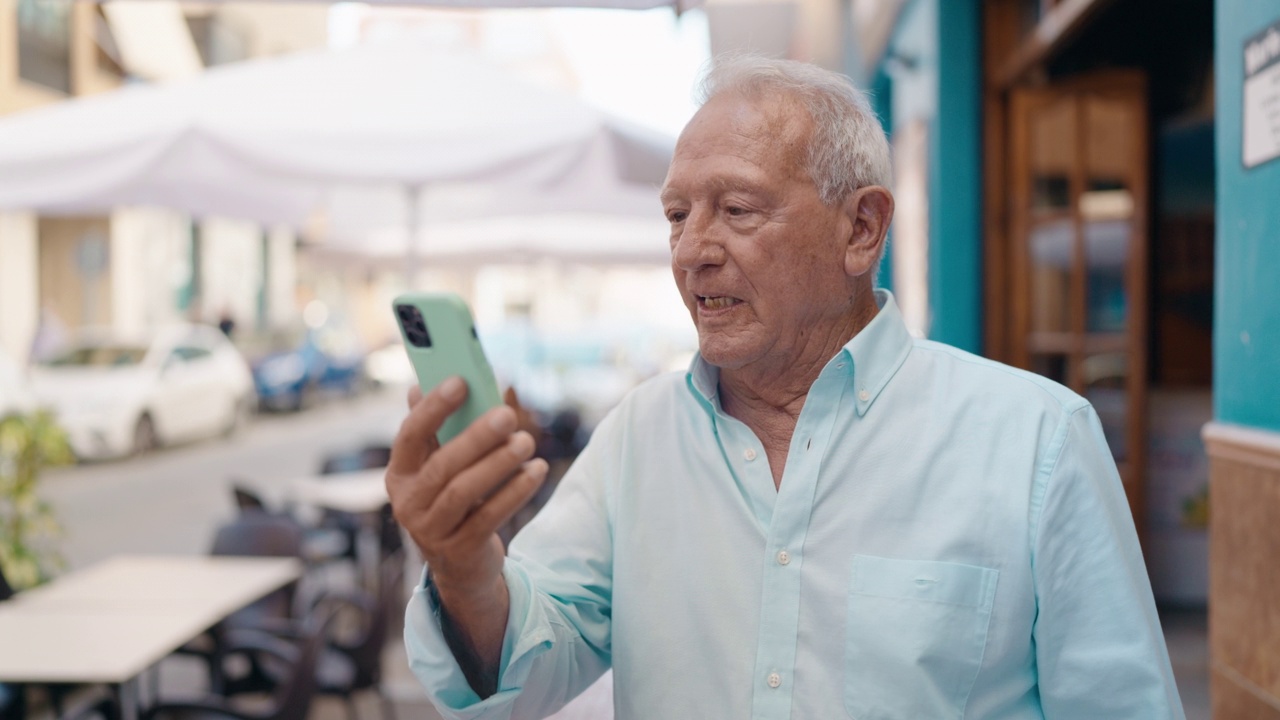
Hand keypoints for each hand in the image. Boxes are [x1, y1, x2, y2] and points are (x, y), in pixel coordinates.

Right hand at [386, 377, 548, 599]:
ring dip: (499, 463)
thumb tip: (421, 385)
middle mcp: (408, 502)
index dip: (433, 408)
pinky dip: (515, 491)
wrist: (461, 566)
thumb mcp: (439, 468)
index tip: (461, 381)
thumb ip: (435, 431)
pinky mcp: (459, 550)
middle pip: (442, 465)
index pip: (410, 435)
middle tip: (508, 415)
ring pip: (464, 491)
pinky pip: (489, 516)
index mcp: (400, 473)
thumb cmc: (452, 500)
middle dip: (477, 437)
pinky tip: (537, 470)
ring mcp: (431, 530)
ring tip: (526, 441)